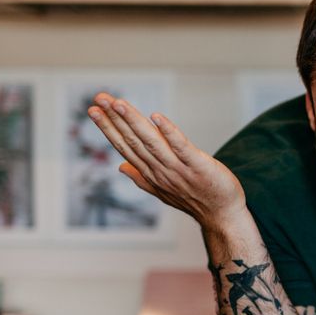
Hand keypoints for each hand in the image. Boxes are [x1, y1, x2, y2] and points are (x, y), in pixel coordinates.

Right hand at [86, 92, 247, 230]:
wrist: (222, 216)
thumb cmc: (195, 200)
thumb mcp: (163, 190)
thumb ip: (142, 177)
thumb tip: (121, 166)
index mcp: (151, 173)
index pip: (125, 147)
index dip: (109, 128)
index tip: (93, 109)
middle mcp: (160, 170)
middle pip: (133, 141)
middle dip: (114, 119)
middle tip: (98, 98)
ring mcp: (178, 169)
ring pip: (151, 142)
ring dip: (134, 121)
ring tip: (118, 103)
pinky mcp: (198, 166)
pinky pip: (181, 147)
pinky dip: (168, 132)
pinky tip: (157, 117)